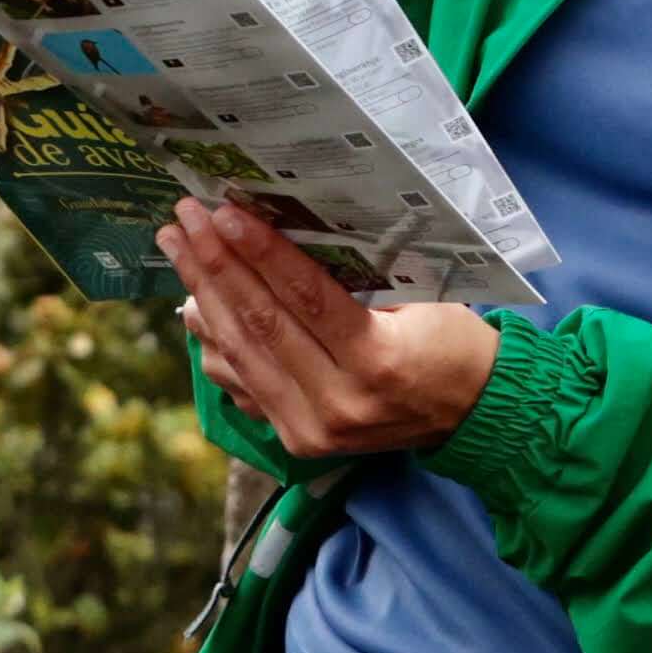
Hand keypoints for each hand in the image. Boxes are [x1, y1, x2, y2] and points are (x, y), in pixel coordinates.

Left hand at [163, 200, 499, 460]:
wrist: (473, 412)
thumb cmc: (452, 343)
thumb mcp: (419, 302)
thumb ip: (353, 283)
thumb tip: (279, 240)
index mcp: (378, 362)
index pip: (305, 298)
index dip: (260, 252)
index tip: (224, 213)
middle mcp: (338, 403)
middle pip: (261, 324)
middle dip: (215, 265)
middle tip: (185, 220)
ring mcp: (311, 428)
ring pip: (240, 354)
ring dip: (203, 296)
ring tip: (178, 249)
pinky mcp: (296, 440)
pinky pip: (240, 383)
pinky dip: (214, 341)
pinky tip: (196, 303)